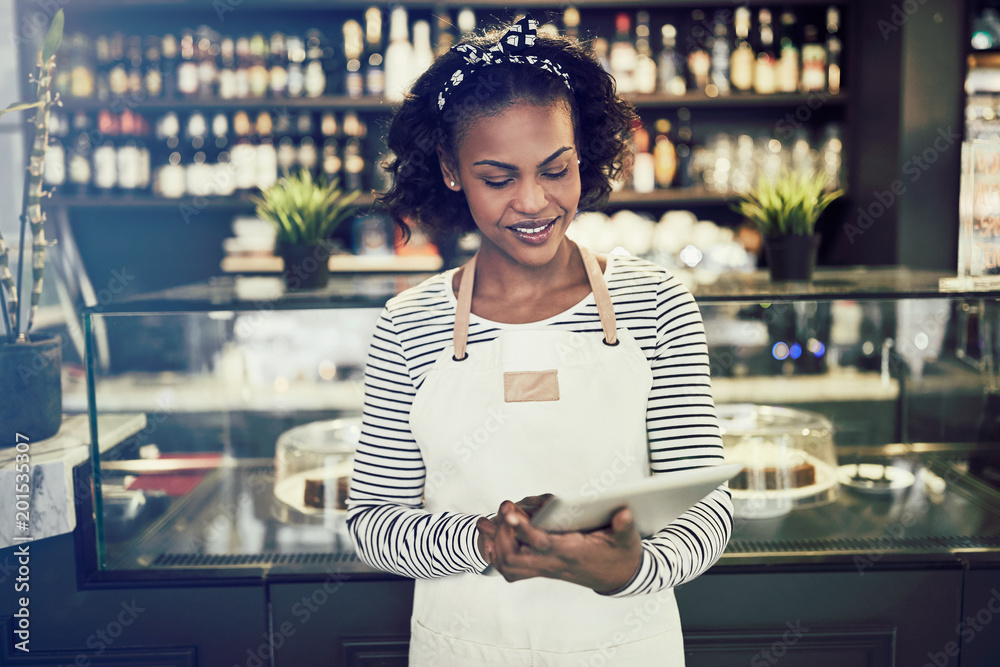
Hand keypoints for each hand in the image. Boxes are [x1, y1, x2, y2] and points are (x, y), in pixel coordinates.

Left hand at [484, 500, 642, 593]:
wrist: (618, 578)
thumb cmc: (620, 554)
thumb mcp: (627, 540)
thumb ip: (624, 526)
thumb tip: (623, 512)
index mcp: (572, 553)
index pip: (542, 544)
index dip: (523, 529)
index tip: (509, 512)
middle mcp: (554, 564)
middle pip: (514, 558)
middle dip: (502, 534)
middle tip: (504, 508)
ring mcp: (546, 568)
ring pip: (508, 566)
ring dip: (494, 543)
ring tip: (487, 521)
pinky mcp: (542, 568)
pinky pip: (510, 569)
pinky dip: (495, 553)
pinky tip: (489, 537)